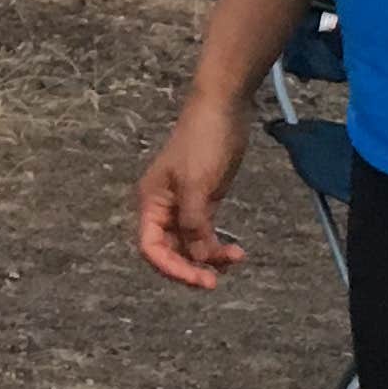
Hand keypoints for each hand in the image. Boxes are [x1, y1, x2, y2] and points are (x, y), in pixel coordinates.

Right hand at [136, 93, 252, 289]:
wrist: (224, 107)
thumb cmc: (203, 140)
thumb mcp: (196, 184)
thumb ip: (193, 223)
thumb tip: (196, 256)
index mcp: (152, 203)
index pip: (151, 247)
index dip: (170, 268)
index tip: (197, 278)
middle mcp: (164, 208)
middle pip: (170, 252)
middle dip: (191, 267)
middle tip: (215, 281)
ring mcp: (185, 205)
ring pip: (190, 246)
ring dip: (209, 258)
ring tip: (235, 259)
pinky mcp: (204, 201)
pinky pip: (206, 234)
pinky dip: (218, 246)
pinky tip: (236, 251)